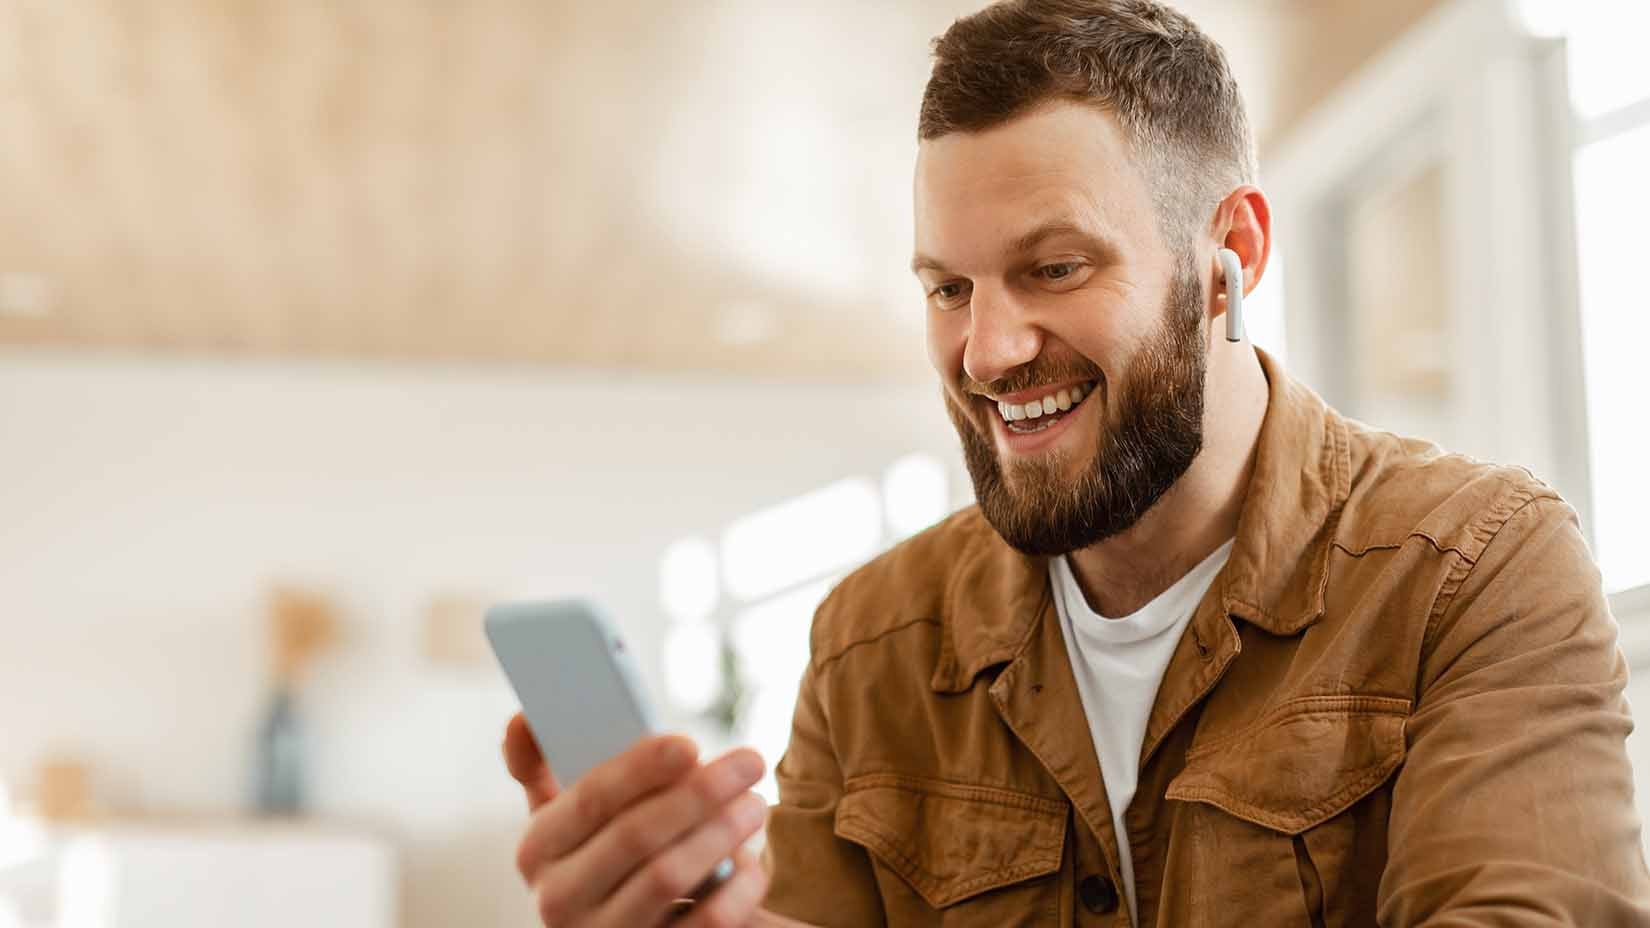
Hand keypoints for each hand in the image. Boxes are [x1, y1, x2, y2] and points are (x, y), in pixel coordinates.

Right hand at [502, 712, 774, 926]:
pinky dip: (735, 891)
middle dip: (699, 793)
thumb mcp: (565, 818)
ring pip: (667, 878)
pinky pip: (703, 926)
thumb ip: (541, 766)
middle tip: (750, 761)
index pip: (590, 798)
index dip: (641, 768)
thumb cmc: (604, 853)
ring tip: (756, 804)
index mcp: (537, 848)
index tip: (689, 745)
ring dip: (720, 834)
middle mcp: (559, 899)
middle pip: (636, 835)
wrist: (630, 927)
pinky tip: (752, 864)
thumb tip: (523, 718)